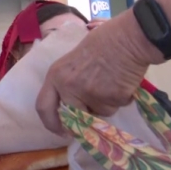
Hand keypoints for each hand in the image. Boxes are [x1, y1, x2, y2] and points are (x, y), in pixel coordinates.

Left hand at [35, 13, 153, 133]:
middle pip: (74, 116)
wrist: (127, 38)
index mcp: (55, 76)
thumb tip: (71, 104)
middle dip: (86, 117)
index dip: (51, 123)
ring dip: (107, 104)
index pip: (43, 107)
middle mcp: (68, 87)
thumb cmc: (101, 43)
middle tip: (97, 110)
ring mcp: (89, 94)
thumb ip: (68, 81)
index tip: (61, 131)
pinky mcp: (111, 98)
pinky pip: (116, 107)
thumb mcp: (72, 61)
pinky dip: (121, 99)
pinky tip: (123, 82)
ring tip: (112, 82)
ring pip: (99, 112)